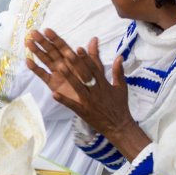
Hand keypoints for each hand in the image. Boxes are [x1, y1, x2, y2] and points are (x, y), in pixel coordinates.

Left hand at [26, 30, 148, 158]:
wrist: (119, 126)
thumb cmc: (120, 105)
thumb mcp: (121, 87)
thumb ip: (118, 71)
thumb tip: (120, 56)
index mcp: (104, 84)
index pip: (94, 68)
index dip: (86, 58)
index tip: (79, 48)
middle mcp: (96, 90)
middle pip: (85, 75)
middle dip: (76, 63)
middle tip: (67, 52)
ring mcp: (89, 101)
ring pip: (78, 87)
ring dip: (69, 77)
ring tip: (59, 67)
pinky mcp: (83, 111)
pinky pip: (72, 105)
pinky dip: (63, 100)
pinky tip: (54, 94)